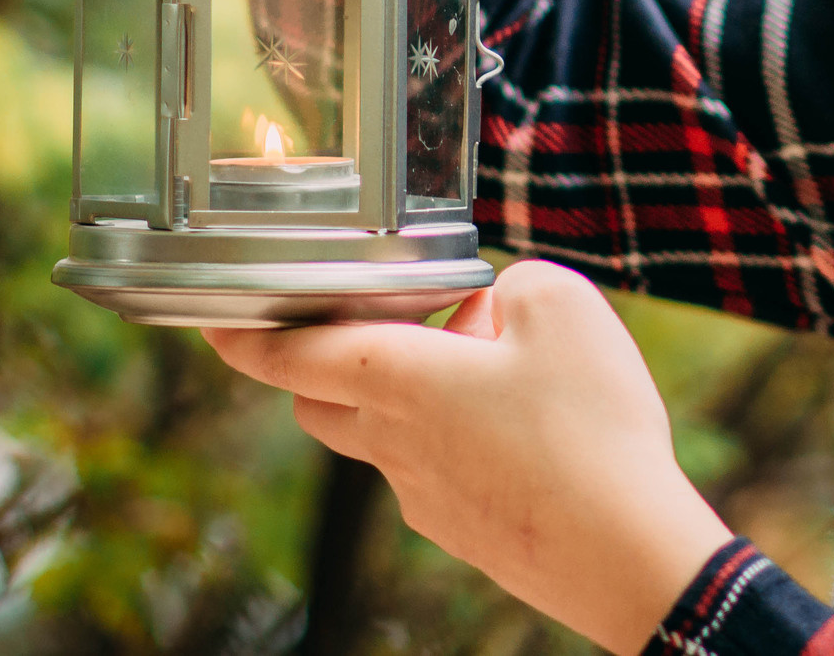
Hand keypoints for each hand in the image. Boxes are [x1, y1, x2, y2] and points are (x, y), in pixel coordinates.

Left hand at [204, 262, 730, 654]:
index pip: (288, 354)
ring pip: (382, 438)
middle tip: (399, 325)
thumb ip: (513, 283)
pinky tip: (525, 433)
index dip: (241, 333)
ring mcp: (423, 496)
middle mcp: (392, 443)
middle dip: (330, 364)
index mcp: (398, 379)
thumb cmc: (589, 424)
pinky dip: (454, 441)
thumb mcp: (561, 302)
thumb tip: (493, 313)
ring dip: (406, 399)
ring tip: (491, 373)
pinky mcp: (461, 530)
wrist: (623, 551)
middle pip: (319, 403)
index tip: (210, 319)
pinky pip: (434, 473)